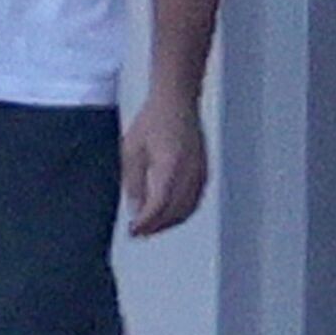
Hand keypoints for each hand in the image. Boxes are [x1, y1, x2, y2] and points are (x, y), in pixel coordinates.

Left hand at [121, 93, 207, 235]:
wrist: (176, 102)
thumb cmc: (151, 122)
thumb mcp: (132, 150)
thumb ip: (133, 182)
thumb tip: (135, 211)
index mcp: (170, 167)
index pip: (159, 206)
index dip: (145, 223)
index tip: (132, 231)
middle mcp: (189, 173)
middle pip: (174, 212)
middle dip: (155, 226)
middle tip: (138, 232)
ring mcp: (199, 172)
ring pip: (187, 209)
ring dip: (169, 222)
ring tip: (150, 226)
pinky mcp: (203, 171)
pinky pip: (195, 200)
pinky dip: (181, 212)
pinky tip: (167, 214)